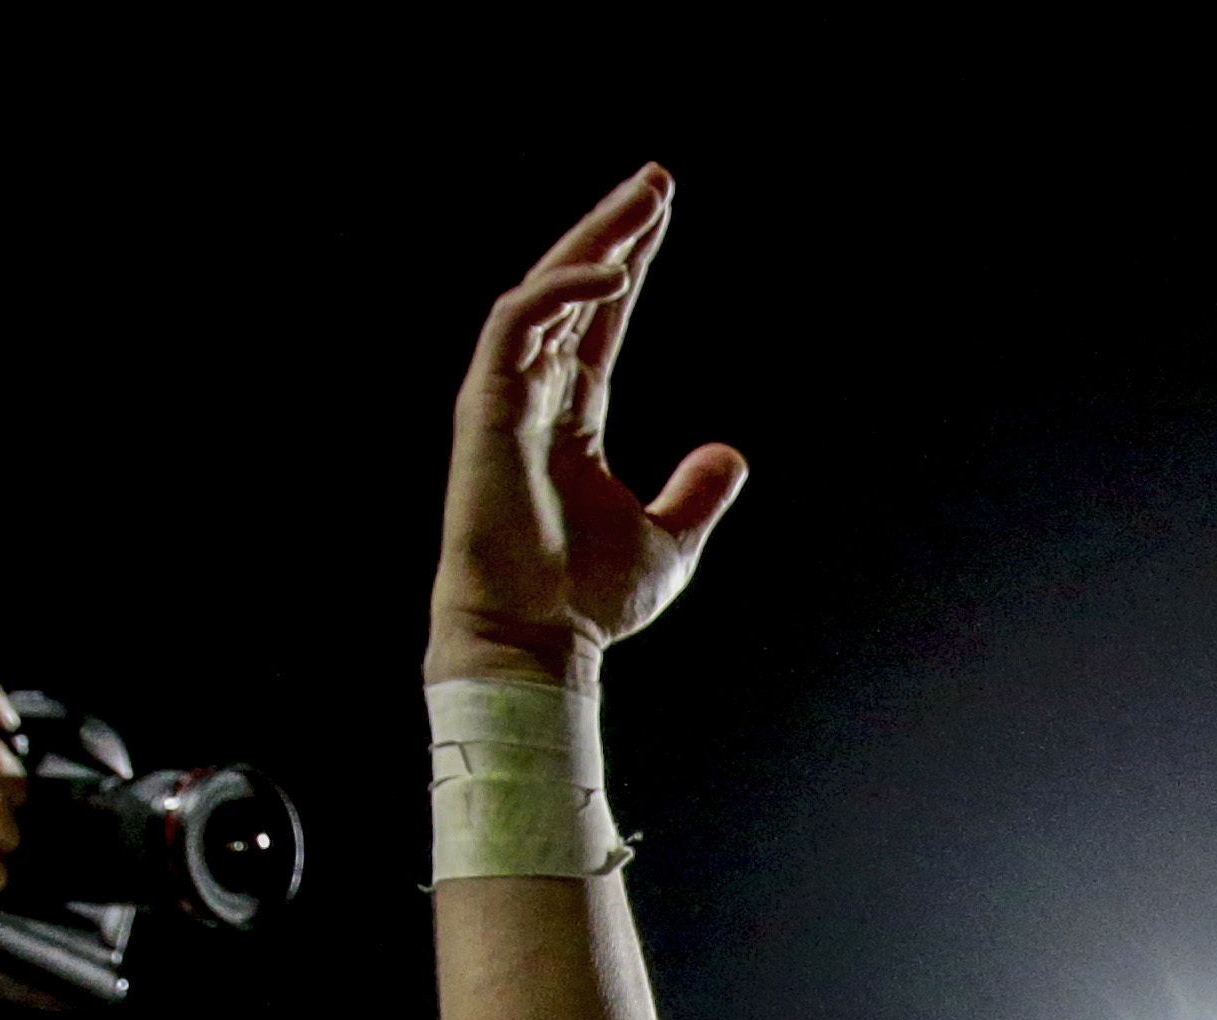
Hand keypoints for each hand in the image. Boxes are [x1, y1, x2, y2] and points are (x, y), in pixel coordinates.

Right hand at [429, 164, 748, 690]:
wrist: (536, 641)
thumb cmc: (586, 599)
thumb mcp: (669, 539)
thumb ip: (697, 492)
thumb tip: (732, 452)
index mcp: (571, 416)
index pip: (600, 320)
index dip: (628, 264)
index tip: (660, 215)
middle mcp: (533, 395)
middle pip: (573, 290)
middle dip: (613, 231)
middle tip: (656, 180)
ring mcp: (505, 397)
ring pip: (542, 292)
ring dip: (592, 243)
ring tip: (641, 202)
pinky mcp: (484, 408)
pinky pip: (515, 326)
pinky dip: (558, 292)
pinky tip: (609, 270)